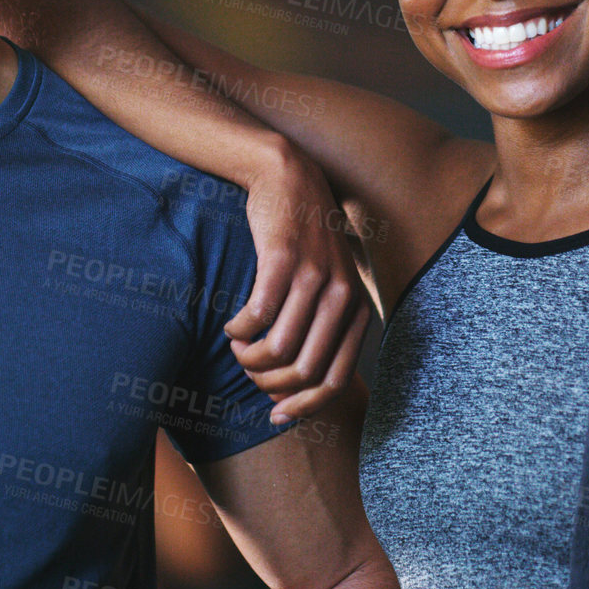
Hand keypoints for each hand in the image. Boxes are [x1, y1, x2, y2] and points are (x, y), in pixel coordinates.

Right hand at [225, 152, 371, 424]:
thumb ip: (322, 326)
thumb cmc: (301, 237)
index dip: (303, 406)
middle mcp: (342, 295)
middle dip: (269, 383)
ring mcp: (314, 276)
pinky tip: (232, 326)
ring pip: (278, 349)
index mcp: (355, 307)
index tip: (273, 414)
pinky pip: (257, 316)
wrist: (287, 174)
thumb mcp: (326, 281)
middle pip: (303, 371)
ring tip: (238, 348)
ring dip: (250, 358)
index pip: (335, 379)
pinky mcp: (283, 259)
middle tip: (248, 372)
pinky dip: (240, 331)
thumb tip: (296, 387)